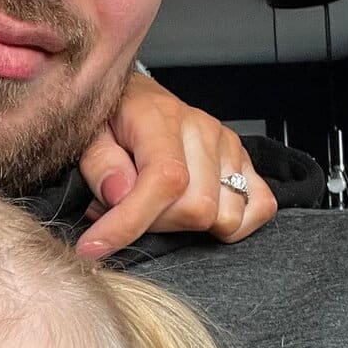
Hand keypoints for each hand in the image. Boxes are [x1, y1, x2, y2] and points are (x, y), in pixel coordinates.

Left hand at [76, 72, 276, 258]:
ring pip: (225, 216)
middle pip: (196, 209)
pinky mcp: (246, 164)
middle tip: (126, 212)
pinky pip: (259, 208)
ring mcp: (229, 148)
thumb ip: (99, 164)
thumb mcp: (88, 135)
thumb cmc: (111, 121)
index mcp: (161, 118)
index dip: (129, 223)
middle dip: (154, 225)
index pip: (163, 180)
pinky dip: (231, 224)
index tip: (94, 247)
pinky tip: (198, 215)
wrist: (134, 100)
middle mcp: (203, 131)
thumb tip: (120, 193)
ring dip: (187, 227)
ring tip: (158, 208)